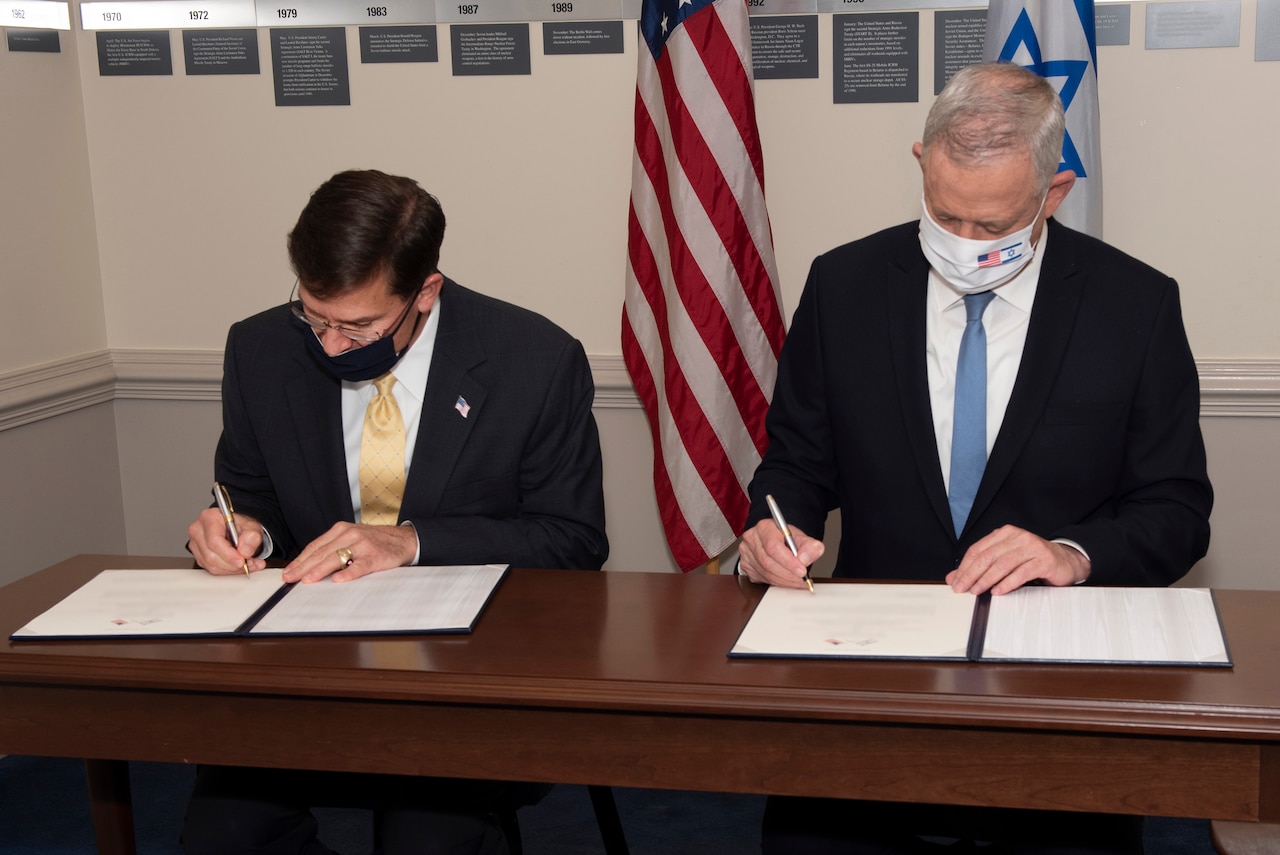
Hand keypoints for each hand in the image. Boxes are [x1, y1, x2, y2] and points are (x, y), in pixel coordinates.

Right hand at [188, 507, 266, 574]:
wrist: (237, 529)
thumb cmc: (241, 525)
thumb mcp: (252, 527)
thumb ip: (252, 537)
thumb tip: (245, 551)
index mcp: (209, 517)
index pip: (214, 540)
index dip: (228, 554)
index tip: (241, 561)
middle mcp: (199, 530)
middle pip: (211, 555)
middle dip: (232, 564)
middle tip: (249, 563)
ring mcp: (196, 544)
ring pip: (211, 565)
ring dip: (232, 569)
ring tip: (248, 565)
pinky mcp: (199, 556)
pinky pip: (212, 569)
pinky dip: (228, 571)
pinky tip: (239, 566)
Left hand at [283, 522, 417, 583]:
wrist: (403, 540)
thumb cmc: (374, 542)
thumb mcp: (351, 539)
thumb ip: (332, 548)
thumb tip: (308, 567)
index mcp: (340, 530)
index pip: (315, 546)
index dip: (300, 560)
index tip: (288, 572)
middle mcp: (350, 534)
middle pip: (322, 552)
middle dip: (303, 567)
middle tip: (290, 578)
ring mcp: (363, 545)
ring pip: (337, 558)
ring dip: (320, 570)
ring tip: (307, 579)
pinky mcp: (376, 556)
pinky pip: (360, 566)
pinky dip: (349, 573)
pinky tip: (338, 580)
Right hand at [738, 518, 823, 587]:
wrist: (777, 541)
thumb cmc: (786, 538)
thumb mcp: (802, 538)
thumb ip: (810, 546)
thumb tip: (805, 559)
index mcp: (765, 527)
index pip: (773, 546)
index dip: (788, 561)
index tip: (802, 571)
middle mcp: (752, 539)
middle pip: (768, 562)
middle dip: (788, 574)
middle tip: (803, 580)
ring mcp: (747, 553)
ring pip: (765, 573)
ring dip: (784, 581)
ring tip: (798, 582)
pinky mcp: (746, 566)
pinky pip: (762, 579)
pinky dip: (777, 583)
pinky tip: (787, 581)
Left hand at [946, 525, 1090, 594]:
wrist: (1065, 561)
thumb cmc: (1033, 560)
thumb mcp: (1005, 561)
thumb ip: (980, 567)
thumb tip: (954, 578)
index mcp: (1005, 534)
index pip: (978, 549)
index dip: (964, 566)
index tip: (956, 581)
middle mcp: (1018, 537)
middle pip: (988, 556)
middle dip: (971, 574)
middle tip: (962, 588)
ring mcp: (1032, 547)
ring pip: (1002, 564)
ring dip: (986, 580)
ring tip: (977, 591)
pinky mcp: (1044, 560)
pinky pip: (1021, 572)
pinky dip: (1007, 583)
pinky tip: (998, 591)